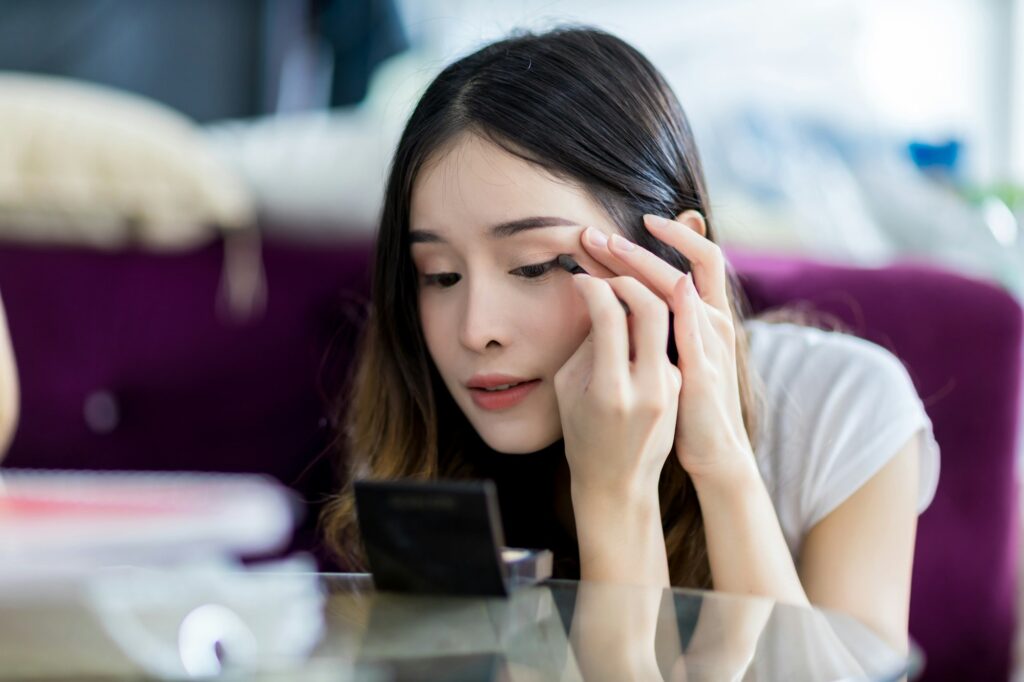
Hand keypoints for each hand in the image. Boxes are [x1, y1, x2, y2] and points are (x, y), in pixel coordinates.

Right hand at [554, 272, 681, 496]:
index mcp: (611, 389)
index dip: (595, 288)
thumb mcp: (569, 388)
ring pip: (667, 316)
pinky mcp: (681, 384)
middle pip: (651, 308)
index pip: (611, 316)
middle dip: (629, 276)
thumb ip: (588, 343)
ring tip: (622, 276)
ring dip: (644, 290)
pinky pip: (667, 336)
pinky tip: (633, 304)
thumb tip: (602, 299)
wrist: (618, 482)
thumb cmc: (582, 434)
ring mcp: (670, 386)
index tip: (582, 278)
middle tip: (609, 268)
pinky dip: (649, 316)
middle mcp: (648, 386)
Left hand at [578, 214, 755, 484]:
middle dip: (634, 249)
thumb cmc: (684, 404)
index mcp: (702, 316)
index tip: (610, 231)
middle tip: (595, 234)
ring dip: (645, 264)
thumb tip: (616, 300)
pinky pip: (696, 331)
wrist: (714, 452)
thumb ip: (650, 329)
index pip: (682, 262)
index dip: (653, 242)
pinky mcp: (705, 372)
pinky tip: (669, 284)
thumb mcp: (668, 359)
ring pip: (682, 289)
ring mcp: (711, 344)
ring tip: (611, 247)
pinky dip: (683, 304)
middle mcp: (712, 321)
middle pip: (677, 267)